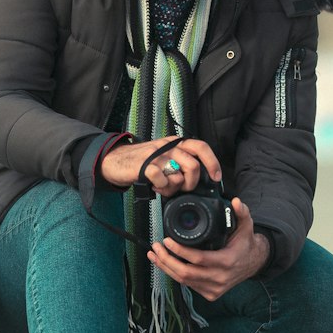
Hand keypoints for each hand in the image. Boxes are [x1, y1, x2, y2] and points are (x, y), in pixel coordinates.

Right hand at [100, 138, 221, 197]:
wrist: (116, 161)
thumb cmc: (143, 162)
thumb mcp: (165, 157)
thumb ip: (181, 164)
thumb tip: (198, 180)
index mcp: (176, 143)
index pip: (201, 147)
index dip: (213, 162)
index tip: (216, 177)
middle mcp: (168, 146)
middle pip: (193, 166)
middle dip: (190, 184)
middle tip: (181, 189)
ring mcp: (156, 155)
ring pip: (179, 176)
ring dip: (173, 188)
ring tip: (164, 187)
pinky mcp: (145, 165)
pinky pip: (162, 180)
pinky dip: (161, 188)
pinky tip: (154, 186)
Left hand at [148, 198, 270, 300]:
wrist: (253, 263)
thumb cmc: (245, 244)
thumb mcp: (246, 226)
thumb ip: (241, 212)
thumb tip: (235, 201)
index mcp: (227, 261)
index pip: (199, 259)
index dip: (180, 251)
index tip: (167, 240)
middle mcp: (220, 278)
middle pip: (186, 273)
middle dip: (167, 260)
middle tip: (156, 247)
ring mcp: (215, 288)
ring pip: (184, 281)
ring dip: (166, 268)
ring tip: (154, 255)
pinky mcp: (210, 294)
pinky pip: (188, 285)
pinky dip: (174, 275)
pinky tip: (164, 265)